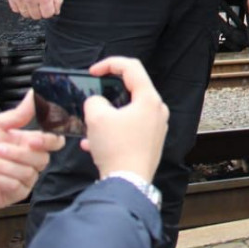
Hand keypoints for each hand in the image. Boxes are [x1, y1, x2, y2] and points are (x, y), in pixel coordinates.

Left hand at [0, 91, 63, 213]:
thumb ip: (19, 113)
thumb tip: (33, 94)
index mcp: (26, 142)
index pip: (53, 141)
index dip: (49, 141)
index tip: (33, 140)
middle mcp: (27, 161)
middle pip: (42, 158)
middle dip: (16, 153)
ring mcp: (22, 179)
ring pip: (28, 172)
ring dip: (1, 166)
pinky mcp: (14, 194)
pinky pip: (16, 185)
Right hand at [7, 0, 62, 19]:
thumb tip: (56, 11)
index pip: (47, 14)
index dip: (49, 11)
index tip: (48, 6)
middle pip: (36, 16)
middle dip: (40, 11)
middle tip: (40, 3)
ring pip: (26, 14)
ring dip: (30, 10)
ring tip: (32, 1)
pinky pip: (16, 9)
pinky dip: (20, 6)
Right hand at [81, 57, 168, 181]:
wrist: (128, 183)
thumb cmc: (118, 150)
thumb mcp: (97, 118)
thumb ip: (94, 101)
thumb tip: (97, 102)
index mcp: (149, 99)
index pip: (132, 67)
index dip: (110, 64)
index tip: (94, 71)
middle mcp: (157, 111)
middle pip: (131, 91)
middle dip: (108, 93)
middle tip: (93, 98)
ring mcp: (155, 128)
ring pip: (127, 113)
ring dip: (107, 116)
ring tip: (91, 126)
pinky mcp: (149, 143)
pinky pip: (128, 130)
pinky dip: (111, 132)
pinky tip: (93, 144)